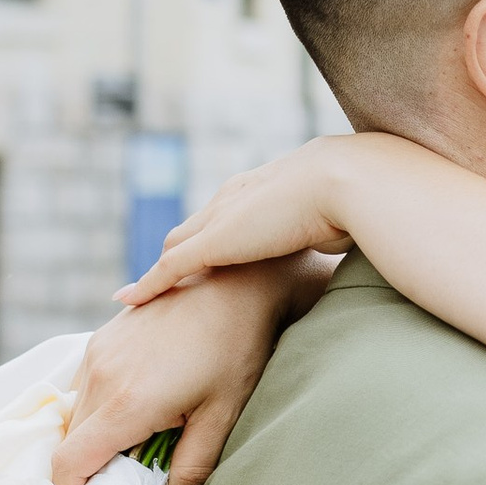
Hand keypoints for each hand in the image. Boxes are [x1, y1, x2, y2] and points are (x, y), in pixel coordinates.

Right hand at [51, 254, 327, 484]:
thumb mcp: (221, 416)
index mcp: (128, 403)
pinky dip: (98, 408)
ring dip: (93, 437)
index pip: (70, 462)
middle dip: (87, 470)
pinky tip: (134, 409)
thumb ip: (193, 469)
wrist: (236, 284)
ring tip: (133, 446)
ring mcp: (97, 352)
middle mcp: (101, 376)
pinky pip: (83, 385)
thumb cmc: (237, 349)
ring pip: (74, 413)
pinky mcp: (102, 337)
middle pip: (69, 441)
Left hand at [121, 143, 358, 304]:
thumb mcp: (341, 212)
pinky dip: (147, 285)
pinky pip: (169, 269)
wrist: (347, 183)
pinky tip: (127, 301)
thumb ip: (334, 227)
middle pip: (194, 229)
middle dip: (182, 253)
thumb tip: (356, 240)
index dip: (216, 237)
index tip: (213, 259)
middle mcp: (235, 199)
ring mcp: (222, 220)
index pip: (226, 214)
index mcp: (264, 187)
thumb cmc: (359, 198)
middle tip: (170, 283)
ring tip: (147, 298)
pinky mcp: (213, 244)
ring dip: (162, 272)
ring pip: (177, 247)